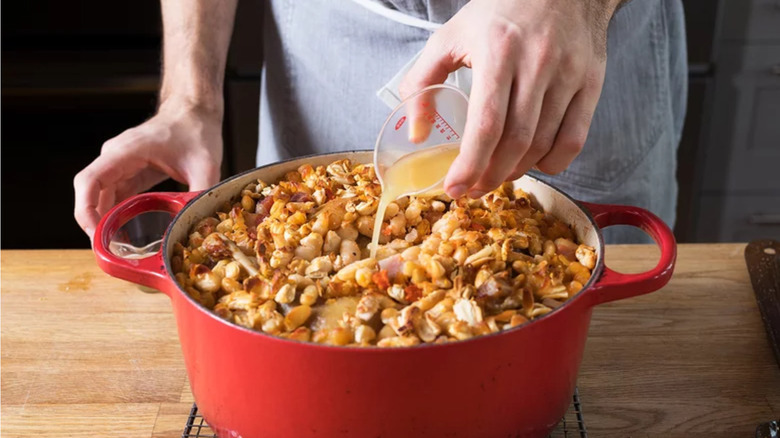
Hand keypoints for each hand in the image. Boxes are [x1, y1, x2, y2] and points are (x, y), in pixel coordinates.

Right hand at [73, 99, 222, 240]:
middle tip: (109, 251)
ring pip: (100, 197)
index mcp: (126, 152)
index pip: (90, 181)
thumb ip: (199, 194)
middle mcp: (116, 158)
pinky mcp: (129, 172)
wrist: (195, 113)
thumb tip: (199, 224)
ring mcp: (120, 165)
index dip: (86, 210)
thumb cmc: (196, 131)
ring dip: (104, 222)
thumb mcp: (205, 165)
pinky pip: (115, 196)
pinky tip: (126, 235)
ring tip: (117, 249)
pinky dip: (116, 215)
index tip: (94, 234)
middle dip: (95, 223)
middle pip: (90, 194)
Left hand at [400, 0, 619, 198]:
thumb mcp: (451, 35)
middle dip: (490, 175)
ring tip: (496, 177)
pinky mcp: (591, 83)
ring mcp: (568, 75)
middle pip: (515, 141)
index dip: (470, 164)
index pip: (486, 124)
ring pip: (543, 144)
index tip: (455, 188)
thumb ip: (422, 82)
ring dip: (517, 171)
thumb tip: (416, 133)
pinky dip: (553, 162)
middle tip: (473, 189)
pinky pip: (575, 139)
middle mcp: (537, 64)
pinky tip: (533, 163)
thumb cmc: (501, 13)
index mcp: (498, 51)